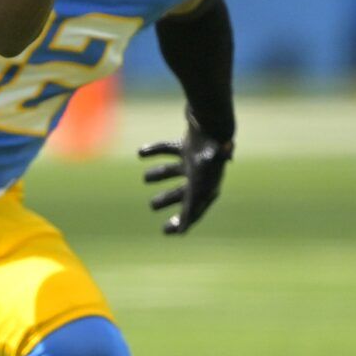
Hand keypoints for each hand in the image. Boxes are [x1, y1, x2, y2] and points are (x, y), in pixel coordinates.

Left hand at [138, 115, 233, 234]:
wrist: (215, 122)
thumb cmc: (208, 156)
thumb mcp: (198, 186)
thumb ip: (191, 209)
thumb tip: (181, 232)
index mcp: (207, 188)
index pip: (194, 210)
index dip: (182, 222)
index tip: (167, 232)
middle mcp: (203, 175)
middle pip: (185, 192)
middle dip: (168, 199)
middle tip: (152, 206)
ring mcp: (196, 158)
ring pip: (177, 170)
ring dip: (161, 174)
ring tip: (145, 178)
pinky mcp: (189, 143)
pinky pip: (170, 149)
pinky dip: (155, 150)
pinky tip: (140, 152)